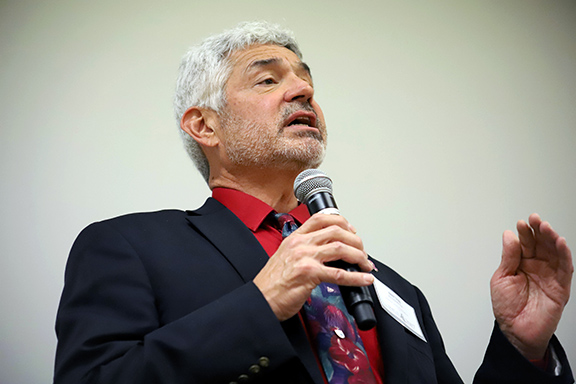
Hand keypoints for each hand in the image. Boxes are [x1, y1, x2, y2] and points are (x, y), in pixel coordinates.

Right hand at [253, 213, 374, 320]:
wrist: (260, 299)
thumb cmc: (271, 283)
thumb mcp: (285, 257)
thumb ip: (303, 251)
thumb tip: (326, 252)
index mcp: (294, 238)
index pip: (320, 218)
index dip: (341, 221)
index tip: (351, 230)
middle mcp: (300, 244)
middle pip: (336, 231)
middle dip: (355, 240)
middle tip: (362, 251)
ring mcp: (305, 258)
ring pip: (341, 248)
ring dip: (359, 256)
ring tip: (366, 264)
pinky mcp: (309, 274)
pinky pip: (339, 274)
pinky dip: (356, 277)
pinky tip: (364, 279)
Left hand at [490, 213, 572, 358]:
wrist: (516, 331)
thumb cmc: (507, 308)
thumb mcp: (501, 278)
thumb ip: (508, 257)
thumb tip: (509, 236)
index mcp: (521, 264)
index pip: (525, 244)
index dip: (524, 233)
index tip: (521, 223)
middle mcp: (537, 267)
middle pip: (541, 244)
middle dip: (538, 231)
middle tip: (535, 220)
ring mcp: (549, 276)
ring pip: (554, 253)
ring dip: (552, 238)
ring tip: (546, 228)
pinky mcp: (560, 286)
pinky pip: (565, 268)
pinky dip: (564, 255)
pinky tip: (560, 243)